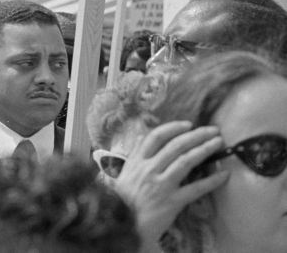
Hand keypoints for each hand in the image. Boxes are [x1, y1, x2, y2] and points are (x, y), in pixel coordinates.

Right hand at [114, 121, 228, 246]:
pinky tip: (224, 174)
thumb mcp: (125, 173)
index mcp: (137, 161)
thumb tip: (142, 138)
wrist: (125, 223)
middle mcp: (149, 169)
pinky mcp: (173, 201)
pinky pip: (196, 188)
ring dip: (204, 149)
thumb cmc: (124, 198)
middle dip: (197, 135)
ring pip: (186, 161)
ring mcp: (162, 185)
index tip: (189, 124)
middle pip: (176, 146)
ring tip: (218, 143)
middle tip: (213, 130)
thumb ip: (135, 156)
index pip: (156, 137)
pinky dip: (212, 180)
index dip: (174, 128)